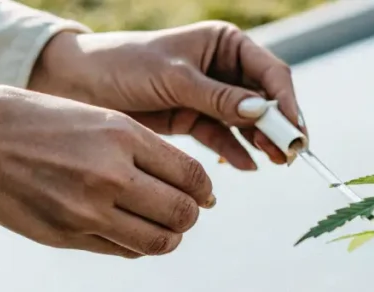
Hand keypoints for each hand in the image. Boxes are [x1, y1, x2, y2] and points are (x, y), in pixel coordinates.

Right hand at [0, 83, 212, 257]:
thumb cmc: (38, 123)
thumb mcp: (99, 119)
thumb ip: (146, 150)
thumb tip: (196, 187)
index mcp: (122, 136)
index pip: (191, 175)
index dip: (204, 190)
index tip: (202, 194)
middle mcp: (111, 175)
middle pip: (182, 213)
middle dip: (190, 215)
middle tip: (183, 212)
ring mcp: (89, 211)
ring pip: (159, 241)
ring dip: (168, 237)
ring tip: (160, 227)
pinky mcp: (69, 237)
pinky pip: (124, 251)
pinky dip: (136, 246)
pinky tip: (127, 232)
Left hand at [27, 22, 305, 169]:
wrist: (79, 85)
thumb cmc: (124, 66)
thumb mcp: (174, 79)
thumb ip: (219, 97)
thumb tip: (261, 112)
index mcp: (224, 43)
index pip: (270, 72)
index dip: (286, 101)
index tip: (294, 129)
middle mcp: (223, 66)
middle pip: (266, 98)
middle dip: (279, 125)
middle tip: (289, 153)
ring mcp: (211, 94)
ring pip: (249, 121)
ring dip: (263, 141)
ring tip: (274, 162)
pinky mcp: (194, 118)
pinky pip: (225, 136)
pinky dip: (238, 151)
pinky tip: (247, 165)